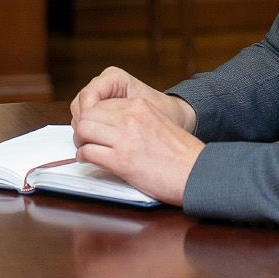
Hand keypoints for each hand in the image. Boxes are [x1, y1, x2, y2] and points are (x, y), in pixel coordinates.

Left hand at [71, 67, 201, 204]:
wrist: (197, 173)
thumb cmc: (181, 154)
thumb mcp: (157, 123)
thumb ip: (135, 119)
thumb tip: (112, 124)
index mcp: (139, 106)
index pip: (101, 104)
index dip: (93, 117)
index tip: (94, 127)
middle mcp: (130, 118)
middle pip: (88, 115)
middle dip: (83, 127)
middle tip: (85, 139)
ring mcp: (124, 138)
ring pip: (84, 130)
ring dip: (81, 140)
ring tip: (85, 148)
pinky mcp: (121, 160)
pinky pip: (88, 152)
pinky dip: (84, 156)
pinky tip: (88, 160)